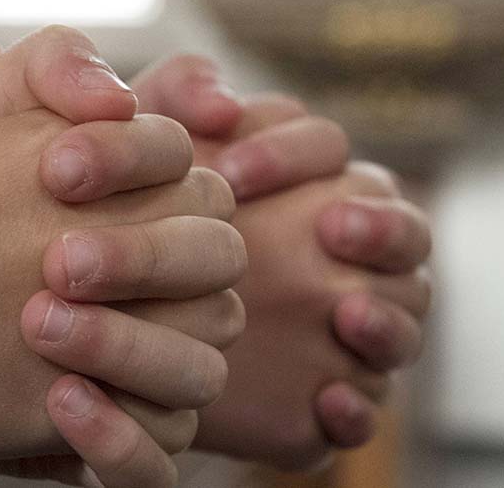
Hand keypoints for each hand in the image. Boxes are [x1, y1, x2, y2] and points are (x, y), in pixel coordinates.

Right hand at [0, 20, 244, 471]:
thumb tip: (44, 69)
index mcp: (59, 163)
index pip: (186, 161)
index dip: (166, 173)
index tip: (109, 199)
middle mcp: (84, 247)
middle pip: (215, 247)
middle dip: (192, 250)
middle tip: (146, 265)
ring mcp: (76, 339)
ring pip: (204, 340)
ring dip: (186, 329)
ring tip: (137, 328)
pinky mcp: (50, 416)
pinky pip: (158, 419)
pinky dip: (153, 405)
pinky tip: (107, 389)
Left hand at [128, 55, 432, 467]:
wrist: (99, 326)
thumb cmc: (127, 221)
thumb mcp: (139, 149)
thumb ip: (176, 94)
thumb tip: (221, 100)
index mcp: (303, 183)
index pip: (329, 149)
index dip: (293, 154)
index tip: (229, 174)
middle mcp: (340, 255)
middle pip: (404, 233)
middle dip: (382, 227)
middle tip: (333, 227)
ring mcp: (341, 330)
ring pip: (402, 321)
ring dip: (390, 318)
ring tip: (347, 313)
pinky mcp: (319, 400)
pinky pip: (363, 408)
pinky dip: (357, 409)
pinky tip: (326, 401)